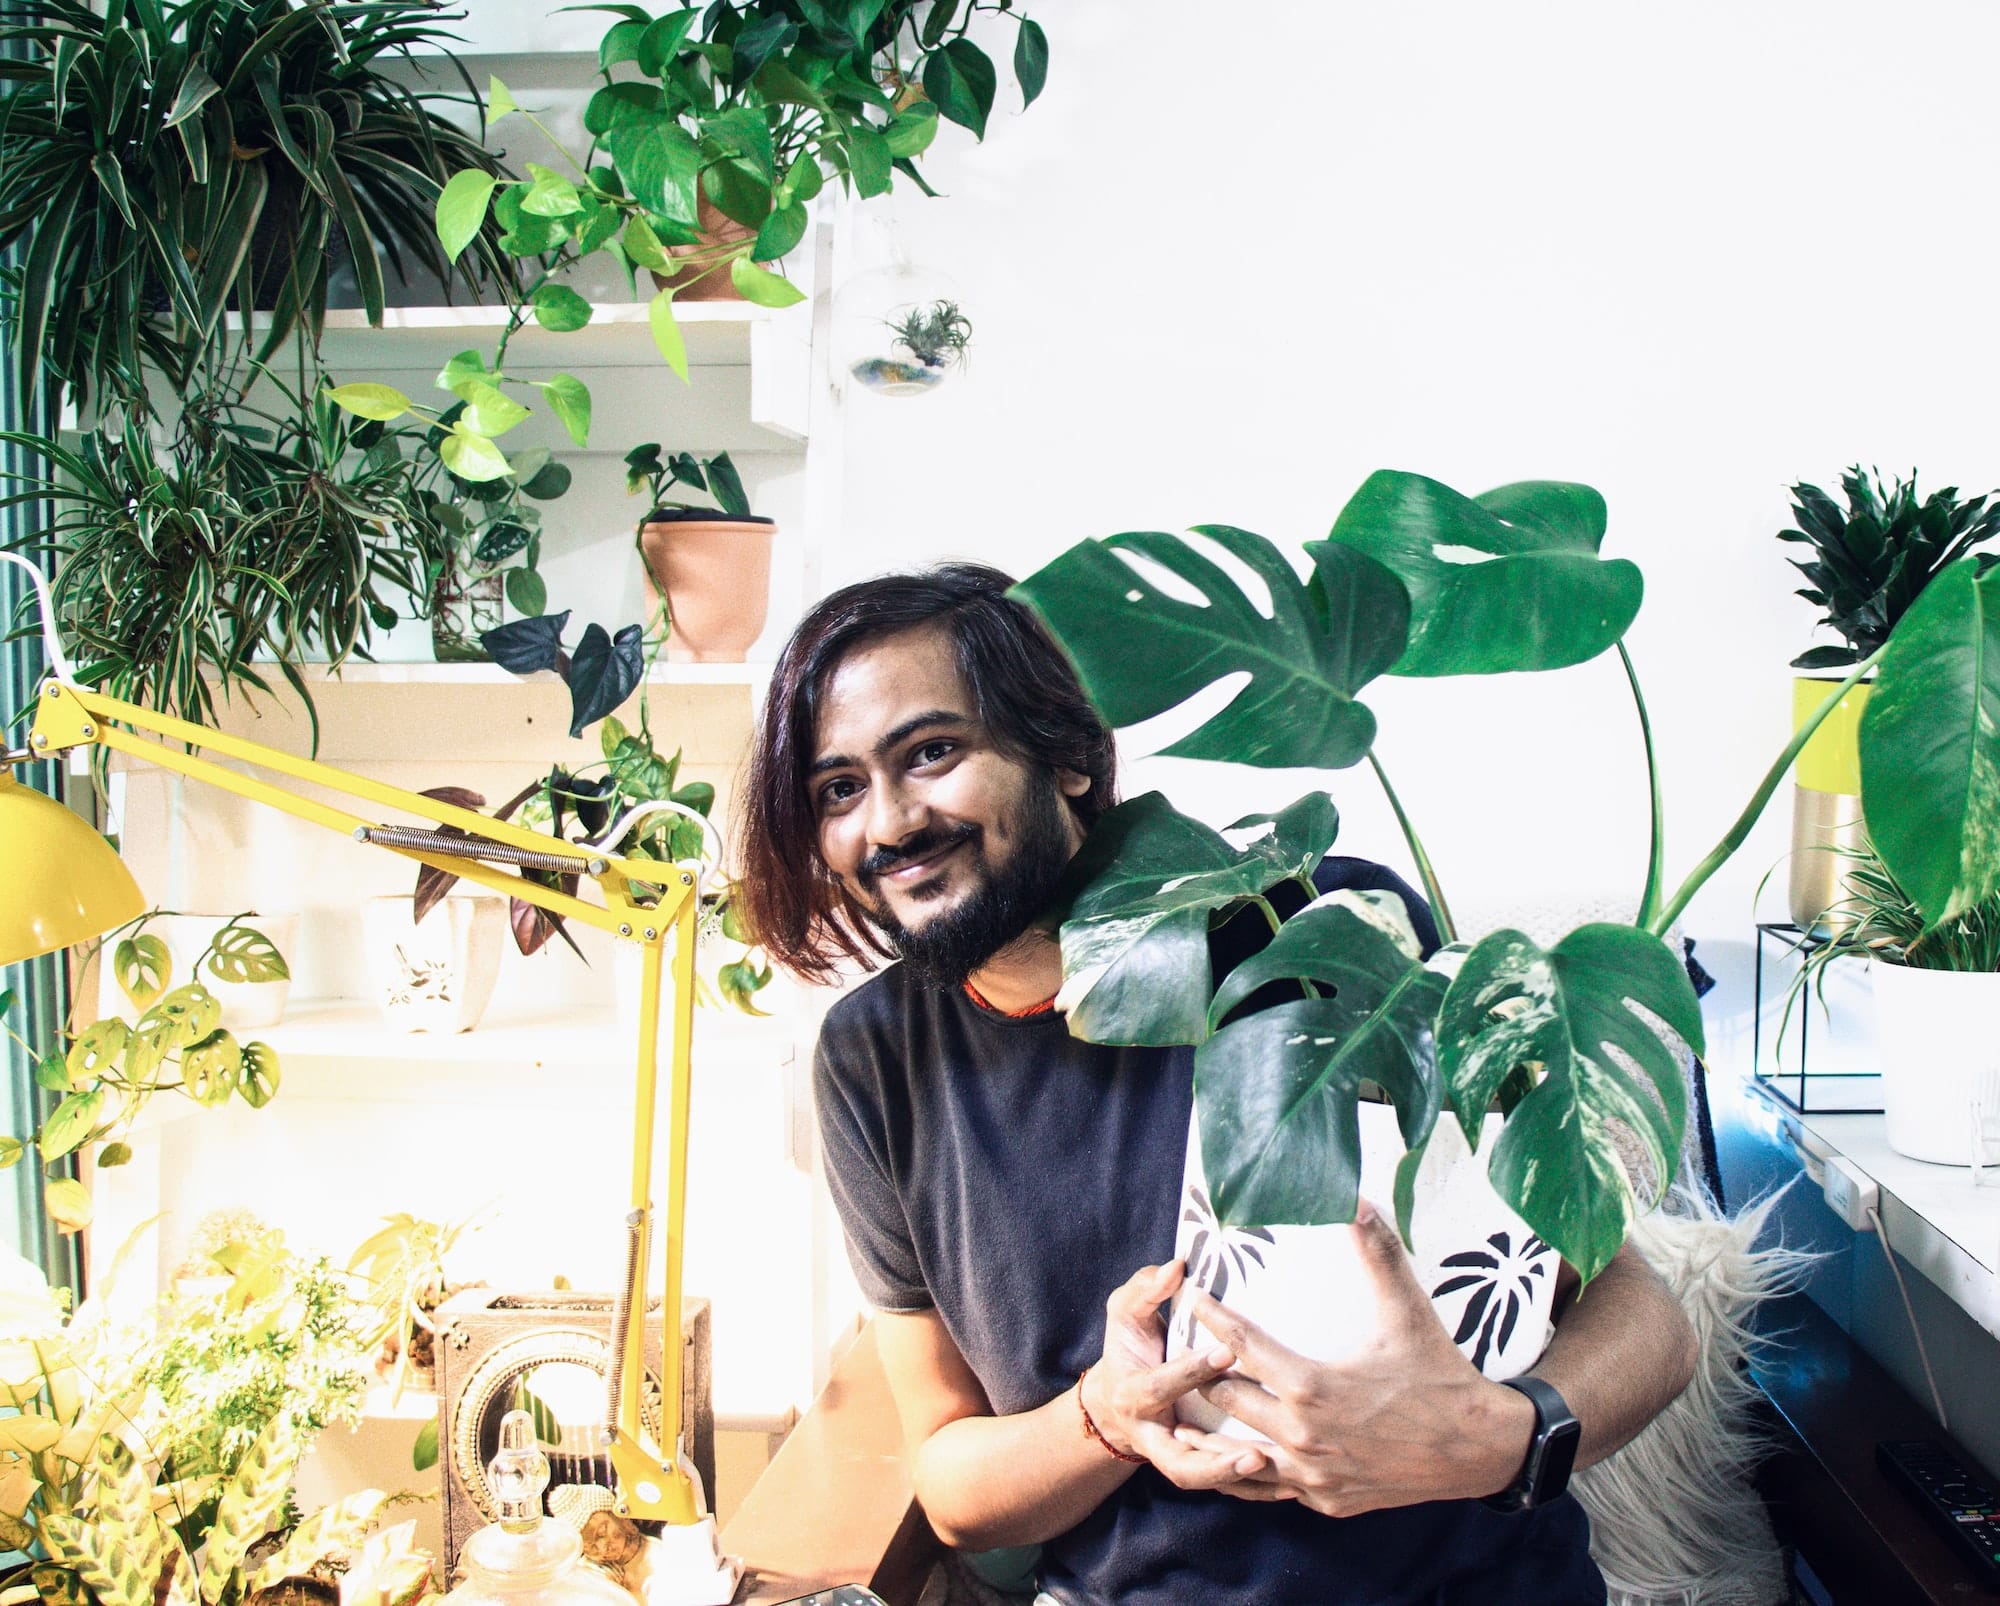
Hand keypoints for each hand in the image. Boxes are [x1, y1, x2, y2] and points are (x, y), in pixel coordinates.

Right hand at [1083, 1260, 1274, 1490]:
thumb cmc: (1127, 1347)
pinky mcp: (1192, 1467)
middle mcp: (1150, 1434)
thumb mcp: (1125, 1313)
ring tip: (1269, 1468)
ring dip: (1232, 1478)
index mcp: (1133, 1393)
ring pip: (1198, 1479)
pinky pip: (1218, 1488)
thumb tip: (1178, 1266)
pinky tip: (1288, 1484)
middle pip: (1178, 1458)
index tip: (1228, 1351)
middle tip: (1260, 1444)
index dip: (1192, 1370)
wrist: (1116, 1401)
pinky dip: (1247, 1488)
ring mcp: (1171, 1456)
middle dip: (1216, 1455)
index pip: (1161, 1386)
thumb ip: (1146, 1288)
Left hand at [1176, 1199, 1535, 1516]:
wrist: (1479, 1448)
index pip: (1241, 1346)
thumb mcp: (1406, 1311)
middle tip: (1182, 1354)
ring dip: (1209, 1433)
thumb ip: (1377, 1254)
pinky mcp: (1326, 1499)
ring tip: (1178, 1417)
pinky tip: (1228, 1462)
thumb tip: (1356, 1199)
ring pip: (1235, 1456)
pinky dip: (1245, 1473)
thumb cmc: (1439, 1375)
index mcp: (1313, 1387)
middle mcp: (1303, 1436)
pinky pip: (1269, 1489)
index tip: (1191, 1298)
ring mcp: (1313, 1474)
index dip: (1211, 1318)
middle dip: (1203, 1375)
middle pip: (1227, 1400)